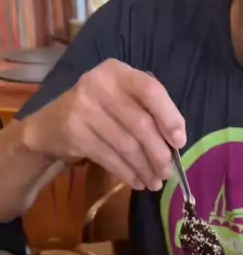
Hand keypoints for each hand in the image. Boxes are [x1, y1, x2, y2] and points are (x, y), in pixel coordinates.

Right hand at [23, 60, 185, 190]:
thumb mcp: (121, 98)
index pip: (150, 90)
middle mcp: (99, 84)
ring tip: (155, 182)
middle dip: (159, 153)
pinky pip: (109, 157)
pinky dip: (127, 173)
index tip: (179, 142)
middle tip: (168, 172)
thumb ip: (147, 111)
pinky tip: (137, 181)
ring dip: (145, 168)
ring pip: (126, 145)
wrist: (51, 124)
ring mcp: (84, 108)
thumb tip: (175, 144)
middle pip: (140, 123)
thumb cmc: (98, 111)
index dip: (169, 117)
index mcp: (117, 72)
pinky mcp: (74, 133)